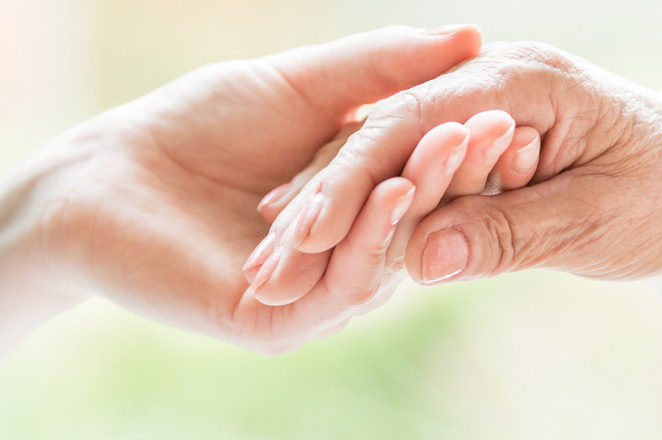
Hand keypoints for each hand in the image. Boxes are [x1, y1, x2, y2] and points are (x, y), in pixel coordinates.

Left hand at [0, 25, 481, 353]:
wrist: (110, 173)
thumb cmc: (199, 124)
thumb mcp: (301, 86)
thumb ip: (379, 68)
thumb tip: (470, 37)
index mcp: (354, 205)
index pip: (420, 178)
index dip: (458, 143)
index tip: (499, 101)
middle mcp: (343, 252)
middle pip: (411, 219)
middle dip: (451, 170)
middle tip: (498, 124)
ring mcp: (315, 289)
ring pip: (384, 253)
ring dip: (422, 199)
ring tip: (452, 144)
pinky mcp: (280, 318)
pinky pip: (339, 286)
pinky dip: (370, 239)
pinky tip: (392, 190)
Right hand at [276, 42, 661, 284]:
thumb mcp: (595, 216)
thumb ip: (509, 232)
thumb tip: (423, 261)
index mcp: (519, 83)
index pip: (410, 128)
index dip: (353, 181)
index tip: (306, 234)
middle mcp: (485, 87)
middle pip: (382, 136)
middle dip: (322, 195)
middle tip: (267, 255)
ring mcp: (472, 110)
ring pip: (381, 152)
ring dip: (327, 202)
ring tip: (274, 250)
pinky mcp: (466, 140)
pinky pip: (401, 165)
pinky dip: (360, 200)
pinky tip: (319, 229)